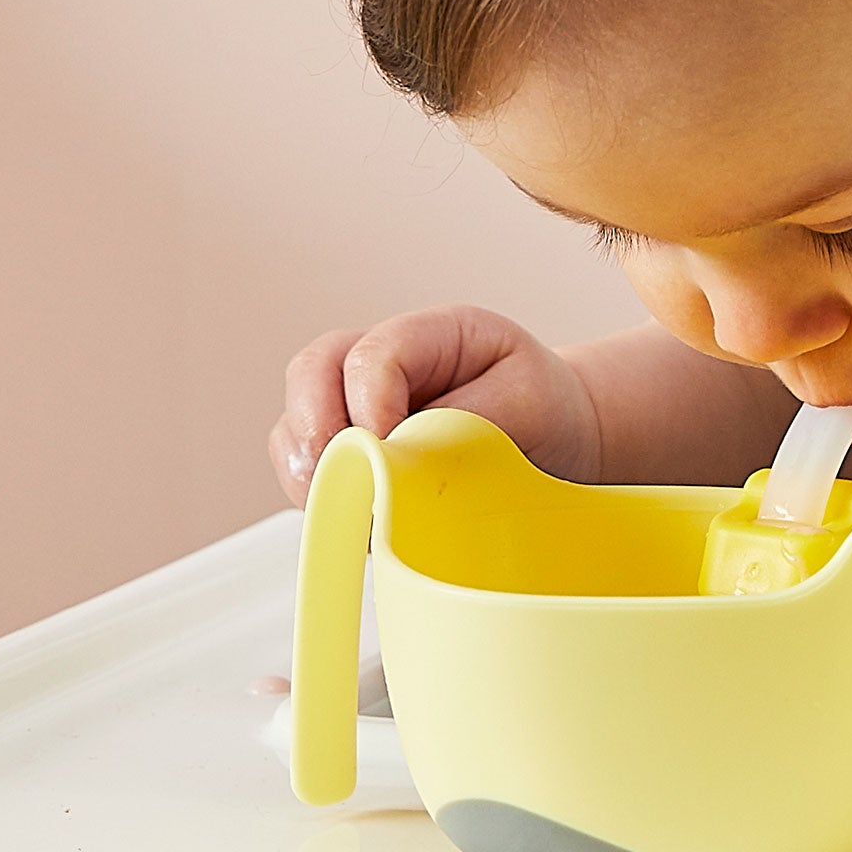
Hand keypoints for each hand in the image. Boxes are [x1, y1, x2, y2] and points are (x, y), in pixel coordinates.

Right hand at [270, 305, 603, 504]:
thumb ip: (464, 420)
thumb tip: (399, 454)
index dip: (370, 404)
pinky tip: (356, 517)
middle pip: (311, 374)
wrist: (557, 439)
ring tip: (355, 505)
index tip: (389, 452)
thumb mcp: (526, 402)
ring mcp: (354, 405)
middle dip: (316, 429)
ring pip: (294, 426)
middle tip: (345, 478)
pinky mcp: (347, 453)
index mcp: (431, 334)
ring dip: (311, 470)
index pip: (372, 356)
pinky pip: (304, 471)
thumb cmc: (543, 411)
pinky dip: (319, 496)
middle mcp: (379, 361)